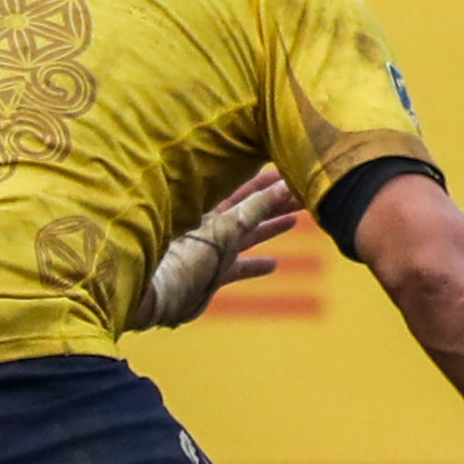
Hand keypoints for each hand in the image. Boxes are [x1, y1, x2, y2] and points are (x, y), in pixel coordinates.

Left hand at [133, 172, 303, 328]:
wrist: (158, 292)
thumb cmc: (187, 255)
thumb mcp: (226, 228)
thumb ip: (255, 209)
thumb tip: (281, 186)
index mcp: (213, 211)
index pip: (247, 190)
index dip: (270, 182)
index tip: (291, 171)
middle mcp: (212, 228)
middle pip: (251, 211)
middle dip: (277, 203)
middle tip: (304, 193)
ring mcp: (212, 252)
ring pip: (248, 236)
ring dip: (270, 228)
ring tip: (294, 220)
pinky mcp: (211, 276)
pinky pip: (238, 267)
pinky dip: (255, 265)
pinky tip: (273, 264)